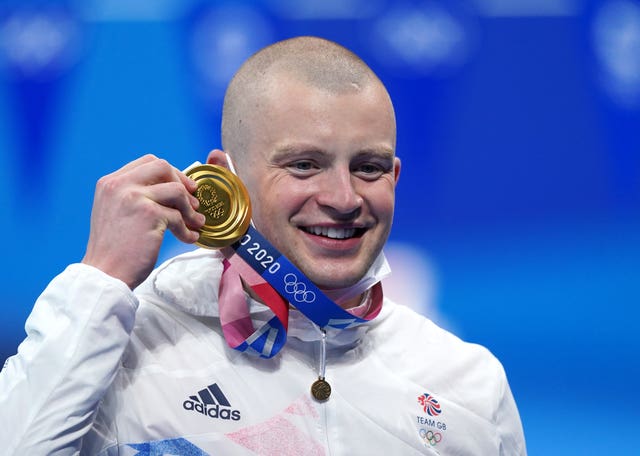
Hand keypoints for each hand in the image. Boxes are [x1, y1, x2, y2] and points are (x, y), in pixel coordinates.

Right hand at [82, 155, 205, 288]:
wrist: (105, 273)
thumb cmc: (114, 248)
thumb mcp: (115, 212)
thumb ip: (134, 196)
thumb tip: (171, 188)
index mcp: (111, 182)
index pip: (147, 162)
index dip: (170, 172)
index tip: (182, 186)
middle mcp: (120, 185)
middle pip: (162, 167)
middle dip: (182, 182)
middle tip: (194, 202)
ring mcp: (135, 198)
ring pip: (176, 190)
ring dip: (190, 209)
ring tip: (196, 223)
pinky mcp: (149, 214)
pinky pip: (179, 216)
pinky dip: (187, 229)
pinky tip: (189, 238)